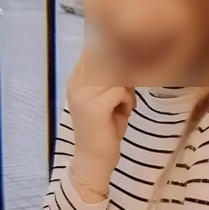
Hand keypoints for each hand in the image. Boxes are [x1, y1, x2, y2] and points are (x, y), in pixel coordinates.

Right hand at [67, 53, 134, 195]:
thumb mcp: (108, 96)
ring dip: (127, 87)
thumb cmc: (105, 128)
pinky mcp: (94, 107)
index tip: (127, 72)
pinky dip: (128, 101)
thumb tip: (132, 54)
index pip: (94, 50)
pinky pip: (121, 91)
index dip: (115, 53)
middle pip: (106, 58)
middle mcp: (76, 84)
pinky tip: (125, 113)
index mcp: (76, 79)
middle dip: (125, 70)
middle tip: (128, 91)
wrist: (95, 160)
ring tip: (125, 103)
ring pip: (116, 73)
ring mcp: (83, 95)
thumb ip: (114, 76)